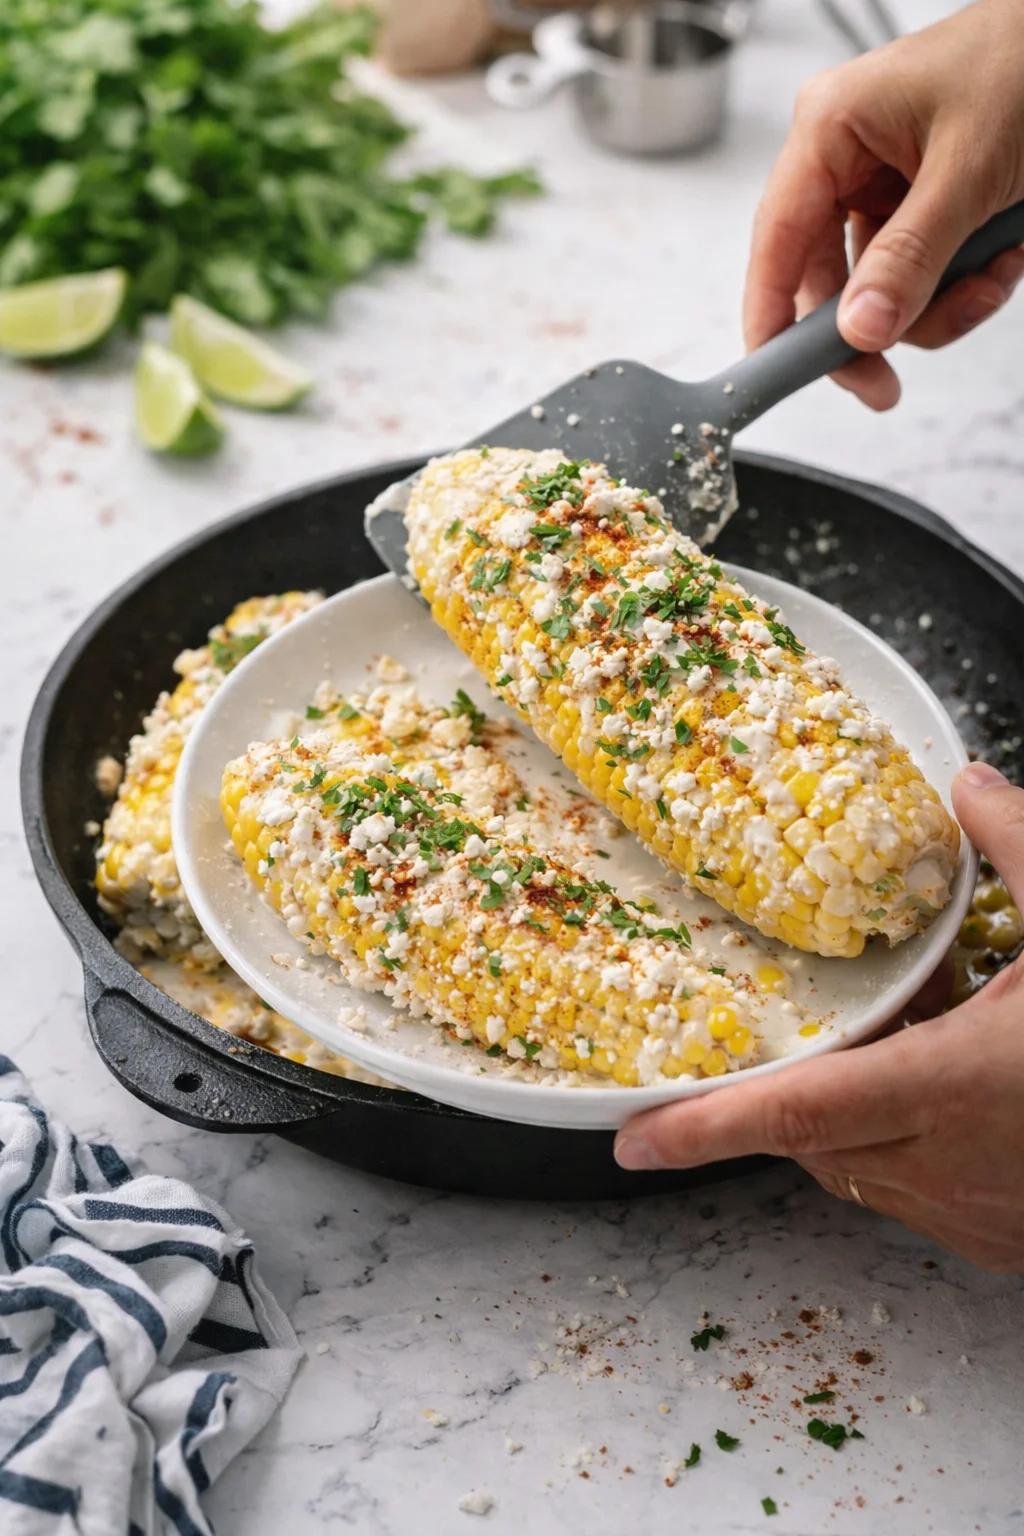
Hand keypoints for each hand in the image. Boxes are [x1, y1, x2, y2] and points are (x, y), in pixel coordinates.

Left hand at [614, 763, 1023, 1273]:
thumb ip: (1022, 849)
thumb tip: (969, 785)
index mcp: (957, 1087)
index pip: (795, 1114)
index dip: (704, 1130)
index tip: (631, 1142)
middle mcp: (952, 1166)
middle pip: (813, 1142)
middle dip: (780, 1101)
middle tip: (778, 1049)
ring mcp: (981, 1217)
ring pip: (861, 1171)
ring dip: (849, 1114)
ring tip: (902, 1044)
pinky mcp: (1007, 1242)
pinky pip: (915, 1195)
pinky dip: (903, 1144)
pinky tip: (955, 1089)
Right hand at [744, 0, 1023, 409]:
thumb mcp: (970, 170)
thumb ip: (912, 257)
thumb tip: (860, 328)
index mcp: (831, 127)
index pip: (776, 241)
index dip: (770, 315)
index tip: (775, 376)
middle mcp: (845, 157)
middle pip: (825, 278)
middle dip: (874, 326)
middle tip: (885, 386)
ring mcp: (882, 181)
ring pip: (877, 287)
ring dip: (936, 305)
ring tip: (991, 280)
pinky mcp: (920, 201)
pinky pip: (919, 272)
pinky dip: (962, 284)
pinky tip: (1000, 258)